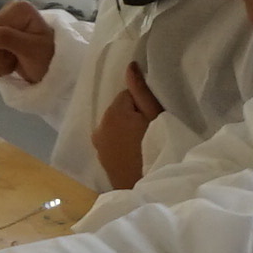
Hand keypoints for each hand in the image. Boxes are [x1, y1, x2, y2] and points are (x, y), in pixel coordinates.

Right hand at [0, 1, 59, 87]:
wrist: (61, 69)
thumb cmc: (51, 58)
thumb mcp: (30, 50)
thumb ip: (4, 39)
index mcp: (16, 10)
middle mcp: (7, 13)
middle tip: (11, 66)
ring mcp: (3, 25)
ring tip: (14, 64)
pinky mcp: (0, 37)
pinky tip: (11, 64)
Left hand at [89, 65, 166, 190]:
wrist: (145, 187)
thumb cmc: (156, 148)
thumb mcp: (155, 116)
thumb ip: (140, 91)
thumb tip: (130, 64)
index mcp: (112, 112)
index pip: (127, 94)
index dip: (142, 104)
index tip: (153, 117)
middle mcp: (99, 125)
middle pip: (118, 109)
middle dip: (132, 116)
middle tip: (150, 131)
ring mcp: (97, 143)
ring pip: (114, 125)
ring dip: (126, 129)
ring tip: (143, 143)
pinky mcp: (100, 157)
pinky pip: (110, 140)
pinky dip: (120, 143)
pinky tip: (134, 153)